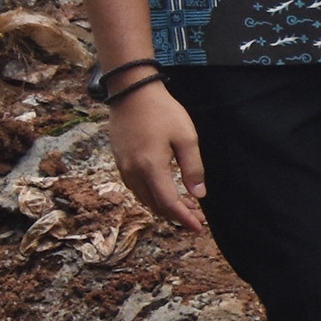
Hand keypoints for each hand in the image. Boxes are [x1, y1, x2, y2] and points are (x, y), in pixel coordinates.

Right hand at [106, 78, 207, 230]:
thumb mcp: (186, 138)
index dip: (185, 219)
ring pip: (145, 199)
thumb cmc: (162, 112)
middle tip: (198, 218)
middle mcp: (134, 172)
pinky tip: (166, 192)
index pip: (169, 204)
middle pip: (156, 205)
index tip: (199, 228)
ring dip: (165, 207)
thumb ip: (193, 168)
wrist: (131, 92)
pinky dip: (153, 196)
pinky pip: (137, 188)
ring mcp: (124, 168)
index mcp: (151, 168)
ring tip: (187, 206)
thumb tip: (199, 195)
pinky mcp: (120, 162)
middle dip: (178, 215)